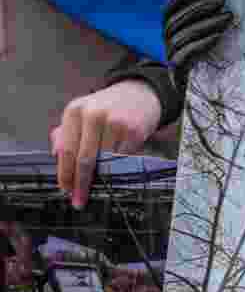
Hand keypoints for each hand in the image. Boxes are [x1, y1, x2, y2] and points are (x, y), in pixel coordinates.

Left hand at [51, 80, 162, 210]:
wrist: (140, 93)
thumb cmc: (108, 107)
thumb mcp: (82, 113)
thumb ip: (66, 133)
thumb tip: (56, 156)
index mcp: (75, 111)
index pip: (66, 150)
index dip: (65, 173)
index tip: (65, 188)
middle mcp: (93, 114)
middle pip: (84, 159)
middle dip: (80, 183)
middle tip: (79, 198)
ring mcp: (115, 122)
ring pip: (105, 162)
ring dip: (101, 178)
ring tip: (99, 185)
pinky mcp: (134, 131)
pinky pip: (123, 159)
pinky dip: (119, 167)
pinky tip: (118, 167)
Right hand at [163, 0, 235, 75]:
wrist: (196, 94)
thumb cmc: (205, 61)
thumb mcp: (204, 38)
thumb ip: (205, 20)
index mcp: (170, 31)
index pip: (170, 9)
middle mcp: (166, 42)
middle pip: (177, 20)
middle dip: (201, 7)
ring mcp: (170, 57)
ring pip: (183, 36)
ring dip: (207, 23)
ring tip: (228, 17)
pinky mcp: (178, 72)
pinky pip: (186, 55)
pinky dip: (202, 44)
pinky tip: (217, 36)